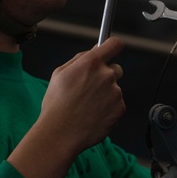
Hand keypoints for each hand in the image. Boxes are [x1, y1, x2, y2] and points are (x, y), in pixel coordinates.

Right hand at [9, 37, 126, 177]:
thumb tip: (95, 50)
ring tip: (87, 106)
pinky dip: (108, 109)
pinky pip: (117, 104)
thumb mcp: (60, 73)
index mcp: (91, 63)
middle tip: (91, 89)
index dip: (113, 46)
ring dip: (106, 94)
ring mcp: (115, 92)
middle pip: (116, 68)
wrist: (60, 133)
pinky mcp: (120, 108)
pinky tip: (93, 115)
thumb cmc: (56, 104)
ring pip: (115, 88)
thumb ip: (80, 59)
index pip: (114, 44)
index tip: (111, 50)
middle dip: (107, 75)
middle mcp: (106, 75)